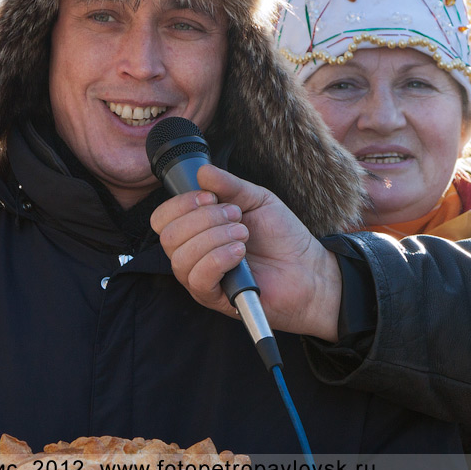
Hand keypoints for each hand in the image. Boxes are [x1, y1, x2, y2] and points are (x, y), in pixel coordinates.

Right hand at [149, 164, 342, 341]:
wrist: (308, 268)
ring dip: (215, 238)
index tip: (210, 197)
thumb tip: (202, 171)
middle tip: (236, 217)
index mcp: (195, 231)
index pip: (162, 219)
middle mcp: (191, 256)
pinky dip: (218, 259)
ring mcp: (200, 279)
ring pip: (181, 257)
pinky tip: (240, 253)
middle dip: (204, 219)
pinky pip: (198, 279)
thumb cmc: (281, 237)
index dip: (181, 204)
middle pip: (169, 236)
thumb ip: (229, 185)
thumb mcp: (256, 199)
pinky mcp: (214, 298)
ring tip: (243, 236)